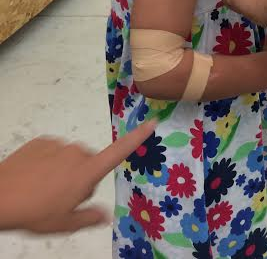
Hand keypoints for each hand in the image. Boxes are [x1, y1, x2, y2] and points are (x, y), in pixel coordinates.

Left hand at [0, 120, 155, 233]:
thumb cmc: (35, 212)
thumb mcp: (65, 224)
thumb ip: (90, 217)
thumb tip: (106, 214)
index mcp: (88, 172)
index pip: (119, 152)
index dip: (138, 137)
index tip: (153, 122)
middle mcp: (77, 152)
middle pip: (89, 163)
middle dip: (81, 177)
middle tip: (62, 197)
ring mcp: (59, 144)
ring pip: (69, 158)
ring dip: (63, 171)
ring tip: (44, 189)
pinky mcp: (42, 141)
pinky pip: (52, 151)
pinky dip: (47, 163)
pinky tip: (35, 178)